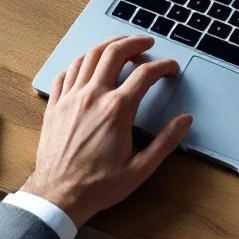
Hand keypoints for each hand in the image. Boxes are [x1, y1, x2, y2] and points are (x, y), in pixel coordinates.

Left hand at [22, 35, 192, 227]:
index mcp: (116, 110)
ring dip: (106, 46)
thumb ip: (165, 141)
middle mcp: (92, 96)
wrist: (58, 196)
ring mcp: (70, 99)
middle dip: (134, 42)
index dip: (163, 66)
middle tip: (146, 42)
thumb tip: (184, 121)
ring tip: (119, 44)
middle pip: (114, 53)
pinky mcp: (54, 106)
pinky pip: (65, 73)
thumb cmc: (97, 186)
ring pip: (88, 57)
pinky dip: (78, 63)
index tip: (170, 68)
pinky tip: (86, 65)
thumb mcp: (140, 168)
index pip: (145, 74)